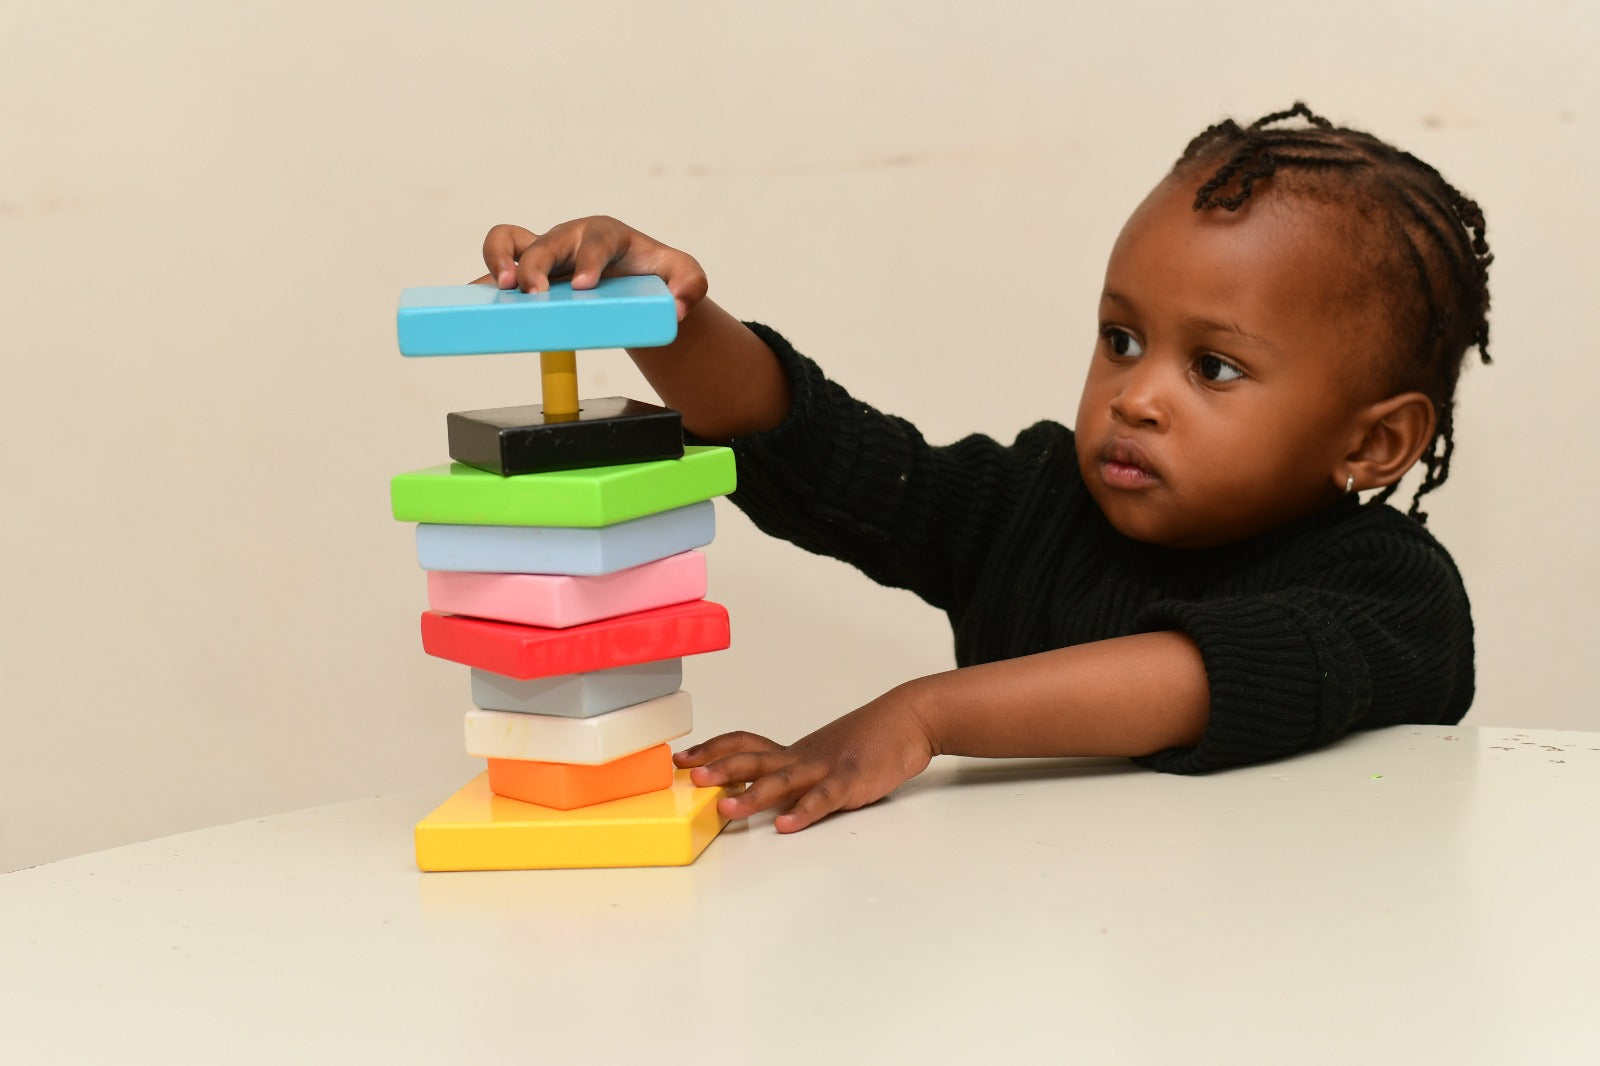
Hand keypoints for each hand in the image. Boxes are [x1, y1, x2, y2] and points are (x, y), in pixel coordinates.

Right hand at [475, 217, 708, 320]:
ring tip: (500, 290)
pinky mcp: (525, 271)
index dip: (588, 259)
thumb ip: (690, 286)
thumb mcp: (683, 276)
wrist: (631, 278)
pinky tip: (472, 303)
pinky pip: (495, 268)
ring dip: (498, 261)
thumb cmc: (652, 272)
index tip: (583, 286)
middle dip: (535, 265)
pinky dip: (482, 281)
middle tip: (534, 295)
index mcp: (606, 234)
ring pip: (508, 240)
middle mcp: (569, 238)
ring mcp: (543, 252)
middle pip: (545, 242)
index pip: (595, 239)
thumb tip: (677, 308)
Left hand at [673, 687, 935, 832]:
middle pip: (754, 759)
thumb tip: (756, 789)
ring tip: (725, 808)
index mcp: (793, 752)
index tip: (682, 758)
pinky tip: (785, 825)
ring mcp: (825, 769)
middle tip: (690, 777)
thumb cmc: (865, 742)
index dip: (712, 750)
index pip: (744, 744)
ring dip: (752, 795)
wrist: (906, 721)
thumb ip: (792, 772)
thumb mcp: (821, 755)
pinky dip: (802, 812)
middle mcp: (802, 757)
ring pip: (782, 781)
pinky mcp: (851, 782)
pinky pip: (823, 798)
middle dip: (719, 769)